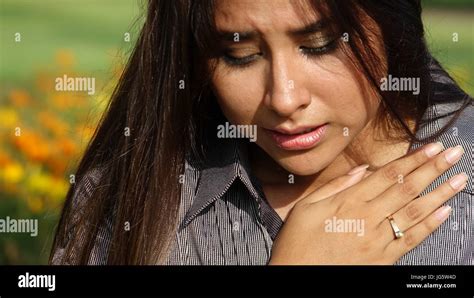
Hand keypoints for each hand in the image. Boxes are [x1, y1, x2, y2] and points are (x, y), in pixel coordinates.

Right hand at [269, 143, 466, 263]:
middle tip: (453, 154)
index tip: (431, 147)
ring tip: (460, 178)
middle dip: (433, 169)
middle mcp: (367, 218)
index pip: (388, 175)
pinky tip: (445, 212)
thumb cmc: (298, 244)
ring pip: (415, 212)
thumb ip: (335, 186)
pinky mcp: (383, 260)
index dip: (413, 159)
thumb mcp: (306, 207)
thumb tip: (362, 171)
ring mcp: (377, 240)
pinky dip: (430, 225)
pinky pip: (411, 239)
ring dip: (440, 193)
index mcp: (348, 202)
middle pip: (406, 188)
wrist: (298, 278)